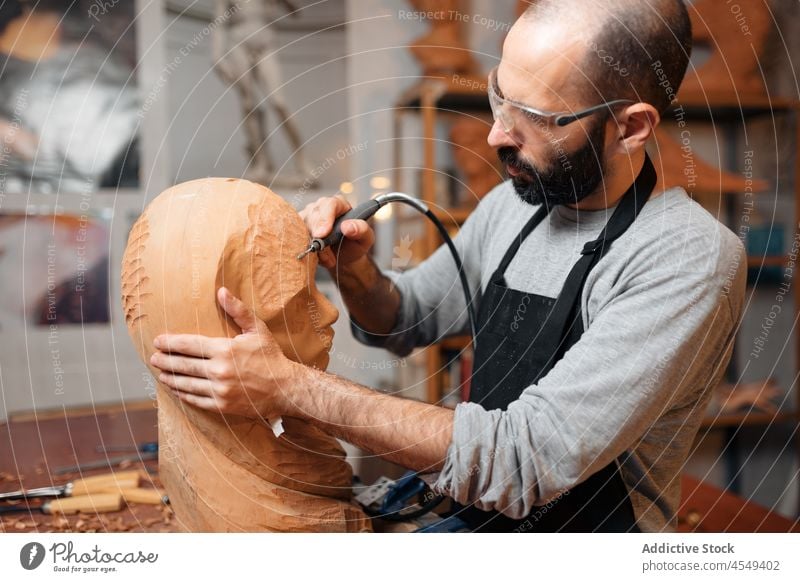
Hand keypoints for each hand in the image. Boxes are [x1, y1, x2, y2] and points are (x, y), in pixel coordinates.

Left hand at [149, 287, 298, 417]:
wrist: (286, 388)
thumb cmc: (271, 357)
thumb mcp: (257, 329)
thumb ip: (238, 310)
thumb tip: (221, 291)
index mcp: (224, 349)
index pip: (189, 345)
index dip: (170, 343)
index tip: (157, 342)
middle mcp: (219, 370)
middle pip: (183, 365)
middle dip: (165, 361)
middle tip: (153, 358)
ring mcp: (219, 390)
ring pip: (186, 384)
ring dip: (170, 379)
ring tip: (161, 375)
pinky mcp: (222, 406)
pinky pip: (196, 400)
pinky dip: (183, 395)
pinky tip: (177, 390)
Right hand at [299, 195, 374, 268]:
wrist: (344, 256)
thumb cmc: (355, 244)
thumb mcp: (366, 238)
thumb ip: (362, 230)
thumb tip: (347, 226)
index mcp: (339, 204)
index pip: (329, 205)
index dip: (325, 218)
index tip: (322, 234)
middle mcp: (321, 207)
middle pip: (314, 216)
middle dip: (318, 237)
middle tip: (328, 256)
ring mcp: (307, 216)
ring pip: (303, 227)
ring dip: (314, 247)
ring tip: (328, 259)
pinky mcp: (298, 227)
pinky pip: (296, 236)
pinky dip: (306, 249)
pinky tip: (318, 257)